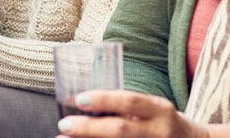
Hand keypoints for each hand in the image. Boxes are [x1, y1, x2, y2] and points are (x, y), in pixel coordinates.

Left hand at [57, 90, 208, 137]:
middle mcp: (160, 131)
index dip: (104, 99)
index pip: (130, 101)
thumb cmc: (165, 122)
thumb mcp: (154, 108)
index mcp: (160, 110)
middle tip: (64, 125)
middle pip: (121, 130)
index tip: (79, 99)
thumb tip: (83, 104)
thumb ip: (127, 106)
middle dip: (89, 128)